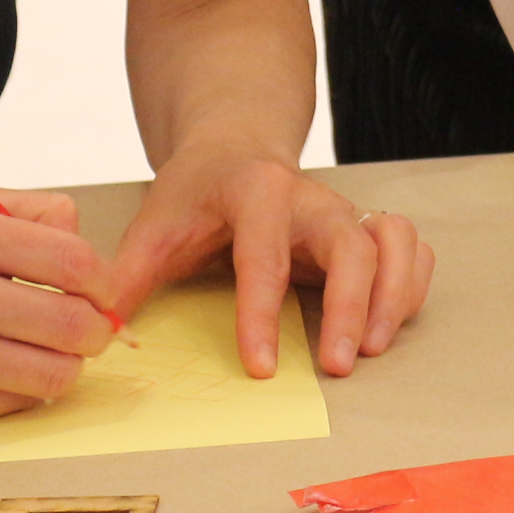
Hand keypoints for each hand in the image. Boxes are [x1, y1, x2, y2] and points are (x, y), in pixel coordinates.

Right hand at [0, 192, 117, 427]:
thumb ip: (26, 215)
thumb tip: (92, 257)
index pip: (76, 262)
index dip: (102, 283)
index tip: (98, 292)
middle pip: (75, 325)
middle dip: (95, 331)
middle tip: (84, 329)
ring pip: (53, 374)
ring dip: (65, 366)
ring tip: (46, 352)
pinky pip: (13, 403)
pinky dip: (21, 390)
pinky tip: (1, 370)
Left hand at [107, 137, 432, 377]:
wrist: (236, 145)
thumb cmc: (196, 191)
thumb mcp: (155, 225)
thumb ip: (129, 276)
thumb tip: (102, 331)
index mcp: (257, 191)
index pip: (264, 254)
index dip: (263, 313)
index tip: (260, 367)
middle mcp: (313, 198)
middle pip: (350, 245)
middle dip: (351, 307)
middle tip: (337, 366)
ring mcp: (346, 211)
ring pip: (394, 241)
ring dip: (393, 296)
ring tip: (372, 350)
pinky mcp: (367, 228)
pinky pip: (411, 249)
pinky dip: (411, 286)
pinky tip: (390, 324)